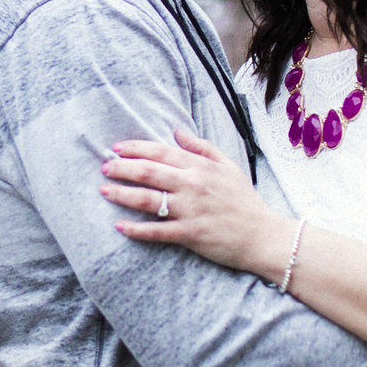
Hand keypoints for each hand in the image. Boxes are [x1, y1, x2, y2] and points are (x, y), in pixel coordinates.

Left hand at [100, 130, 284, 275]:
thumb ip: (201, 148)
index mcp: (201, 167)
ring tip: (104, 190)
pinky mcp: (191, 234)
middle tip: (104, 168)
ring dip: (123, 194)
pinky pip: (158, 231)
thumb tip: (176, 131)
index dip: (136, 148)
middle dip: (122, 168)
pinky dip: (137, 229)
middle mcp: (193, 186)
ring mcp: (191, 210)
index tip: (117, 149)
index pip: (161, 152)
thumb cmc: (244, 200)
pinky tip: (120, 226)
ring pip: (149, 200)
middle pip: (149, 173)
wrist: (262, 235)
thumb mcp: (227, 166)